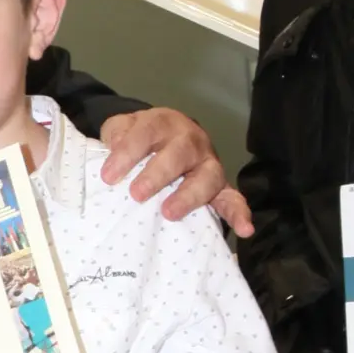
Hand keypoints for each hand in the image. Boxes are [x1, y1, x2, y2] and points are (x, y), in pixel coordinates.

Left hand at [97, 107, 253, 232]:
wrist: (162, 135)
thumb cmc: (140, 137)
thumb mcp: (122, 128)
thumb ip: (116, 134)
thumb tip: (115, 148)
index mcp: (163, 123)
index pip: (146, 134)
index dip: (128, 153)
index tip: (109, 176)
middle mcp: (190, 140)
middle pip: (180, 153)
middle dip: (158, 173)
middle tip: (137, 193)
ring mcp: (207, 163)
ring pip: (207, 176)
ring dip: (190, 195)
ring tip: (169, 213)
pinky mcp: (219, 186)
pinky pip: (233, 198)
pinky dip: (239, 212)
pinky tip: (244, 229)